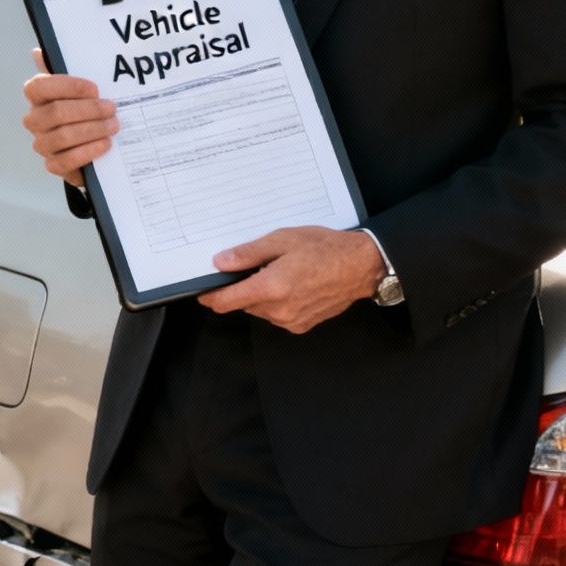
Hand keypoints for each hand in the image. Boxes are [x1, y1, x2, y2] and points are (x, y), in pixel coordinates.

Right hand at [22, 48, 118, 187]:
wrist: (89, 144)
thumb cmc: (83, 109)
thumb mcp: (78, 88)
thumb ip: (62, 69)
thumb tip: (38, 52)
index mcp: (37, 96)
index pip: (40, 87)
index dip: (68, 87)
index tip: (95, 89)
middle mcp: (35, 120)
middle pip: (56, 113)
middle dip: (89, 111)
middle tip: (112, 109)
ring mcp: (42, 144)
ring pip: (62, 137)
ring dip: (92, 130)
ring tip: (113, 126)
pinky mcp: (53, 165)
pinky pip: (66, 160)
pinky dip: (88, 152)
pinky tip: (105, 144)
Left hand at [198, 227, 385, 333]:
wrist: (361, 267)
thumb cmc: (326, 249)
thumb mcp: (282, 240)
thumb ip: (248, 254)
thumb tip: (221, 263)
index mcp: (271, 288)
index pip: (226, 301)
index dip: (211, 296)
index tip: (204, 291)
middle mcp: (278, 310)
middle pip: (243, 304)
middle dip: (243, 287)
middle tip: (259, 266)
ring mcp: (290, 321)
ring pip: (259, 310)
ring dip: (261, 295)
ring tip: (282, 272)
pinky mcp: (301, 325)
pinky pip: (277, 315)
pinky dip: (277, 302)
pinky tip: (293, 285)